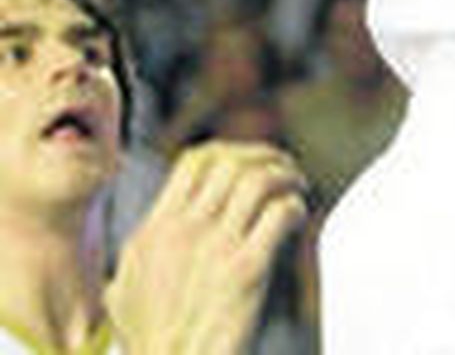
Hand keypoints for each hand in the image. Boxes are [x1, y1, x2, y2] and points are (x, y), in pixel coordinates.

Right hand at [104, 141, 306, 354]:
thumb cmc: (151, 348)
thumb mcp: (124, 294)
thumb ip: (139, 255)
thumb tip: (149, 230)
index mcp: (154, 232)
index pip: (196, 161)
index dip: (232, 153)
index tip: (250, 165)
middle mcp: (182, 233)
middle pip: (232, 162)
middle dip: (266, 158)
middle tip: (284, 171)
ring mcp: (214, 250)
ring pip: (258, 179)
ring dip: (286, 177)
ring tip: (297, 189)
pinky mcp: (245, 273)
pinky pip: (280, 213)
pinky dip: (295, 208)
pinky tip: (297, 221)